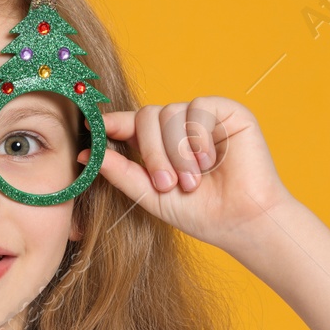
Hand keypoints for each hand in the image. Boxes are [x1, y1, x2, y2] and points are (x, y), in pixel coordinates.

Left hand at [92, 97, 293, 248]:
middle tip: (167, 185)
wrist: (242, 222)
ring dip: (177, 152)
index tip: (93, 128)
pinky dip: (198, 137)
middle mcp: (180, 127)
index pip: (131, 124)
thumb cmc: (201, 213)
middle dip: (152, 152)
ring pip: (170, 113)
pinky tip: (211, 161)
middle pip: (148, 116)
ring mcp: (204, 117)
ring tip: (193, 181)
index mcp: (160, 144)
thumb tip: (87, 155)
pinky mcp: (228, 111)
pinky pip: (198, 108)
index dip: (112, 123)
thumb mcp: (151, 195)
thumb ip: (121, 174)